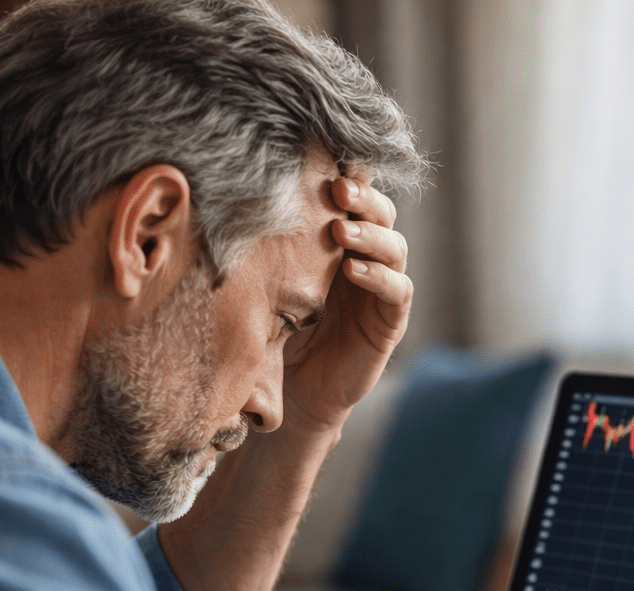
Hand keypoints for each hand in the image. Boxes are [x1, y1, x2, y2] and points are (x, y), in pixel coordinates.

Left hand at [281, 173, 410, 434]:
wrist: (291, 391)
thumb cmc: (275, 330)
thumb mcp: (268, 279)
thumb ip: (269, 242)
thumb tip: (235, 188)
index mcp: (338, 241)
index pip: (352, 197)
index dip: (348, 174)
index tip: (325, 157)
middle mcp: (365, 257)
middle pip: (379, 213)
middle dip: (362, 196)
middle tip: (338, 188)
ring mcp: (381, 289)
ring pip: (394, 246)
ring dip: (370, 234)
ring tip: (340, 231)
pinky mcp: (390, 321)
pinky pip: (397, 291)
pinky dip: (379, 277)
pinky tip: (353, 270)